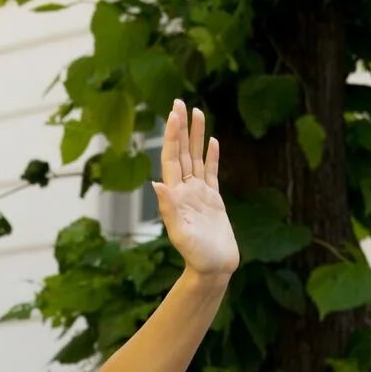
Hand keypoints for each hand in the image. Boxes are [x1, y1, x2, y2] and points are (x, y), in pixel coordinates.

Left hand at [155, 99, 236, 278]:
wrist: (213, 270)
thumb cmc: (197, 257)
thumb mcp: (181, 233)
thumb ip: (169, 209)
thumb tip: (157, 184)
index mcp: (177, 196)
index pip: (172, 159)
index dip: (173, 136)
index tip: (173, 113)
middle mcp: (186, 192)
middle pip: (183, 153)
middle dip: (182, 128)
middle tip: (180, 102)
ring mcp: (199, 195)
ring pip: (197, 158)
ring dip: (197, 136)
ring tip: (198, 112)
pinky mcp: (213, 201)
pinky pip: (212, 173)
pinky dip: (211, 156)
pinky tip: (212, 141)